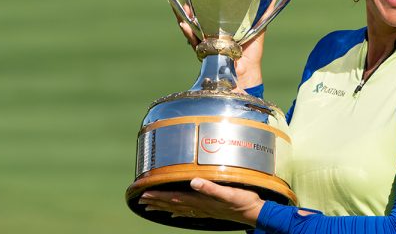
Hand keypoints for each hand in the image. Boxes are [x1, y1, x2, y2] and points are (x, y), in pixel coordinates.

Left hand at [138, 177, 264, 226]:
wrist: (254, 212)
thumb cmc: (243, 200)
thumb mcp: (228, 192)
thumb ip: (210, 187)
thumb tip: (193, 181)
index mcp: (201, 199)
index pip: (175, 197)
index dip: (159, 195)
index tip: (144, 192)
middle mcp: (200, 205)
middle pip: (173, 204)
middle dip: (156, 201)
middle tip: (141, 200)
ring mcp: (204, 209)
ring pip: (178, 209)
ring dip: (163, 207)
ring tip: (150, 207)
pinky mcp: (210, 211)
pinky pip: (189, 212)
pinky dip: (178, 213)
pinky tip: (172, 214)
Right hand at [172, 0, 277, 90]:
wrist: (246, 73)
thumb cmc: (251, 53)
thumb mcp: (257, 29)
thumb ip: (263, 14)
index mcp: (225, 27)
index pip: (213, 12)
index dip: (206, 3)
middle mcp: (213, 34)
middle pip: (199, 18)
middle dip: (192, 8)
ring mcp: (206, 42)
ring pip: (192, 27)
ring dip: (186, 17)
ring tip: (183, 7)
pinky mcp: (203, 52)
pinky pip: (193, 41)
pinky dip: (187, 32)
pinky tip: (183, 24)